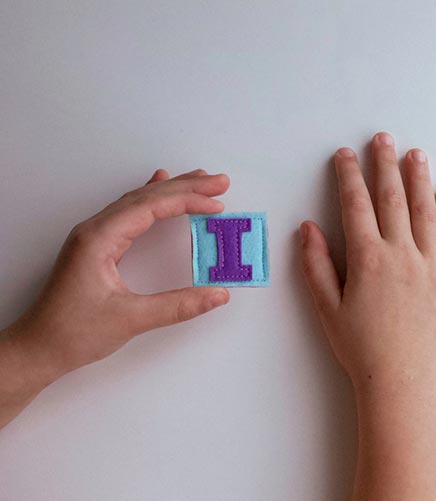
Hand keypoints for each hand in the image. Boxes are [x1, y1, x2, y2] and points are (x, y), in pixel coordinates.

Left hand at [0, 169, 229, 426]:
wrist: (38, 348)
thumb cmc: (73, 333)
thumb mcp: (132, 319)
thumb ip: (179, 306)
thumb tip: (218, 294)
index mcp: (99, 239)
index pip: (150, 208)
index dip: (186, 202)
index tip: (216, 203)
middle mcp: (95, 230)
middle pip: (146, 197)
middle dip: (186, 187)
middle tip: (220, 181)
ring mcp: (94, 236)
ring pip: (138, 201)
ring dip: (171, 190)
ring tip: (200, 180)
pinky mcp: (97, 247)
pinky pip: (129, 212)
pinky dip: (151, 199)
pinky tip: (158, 187)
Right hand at [300, 132, 435, 500]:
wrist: (405, 383)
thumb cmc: (362, 350)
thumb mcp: (327, 310)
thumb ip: (315, 266)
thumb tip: (307, 228)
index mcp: (367, 259)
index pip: (356, 205)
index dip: (349, 176)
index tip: (345, 155)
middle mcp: (401, 254)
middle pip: (392, 199)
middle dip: (385, 165)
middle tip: (383, 139)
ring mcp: (431, 265)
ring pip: (425, 211)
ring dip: (419, 179)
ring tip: (416, 154)